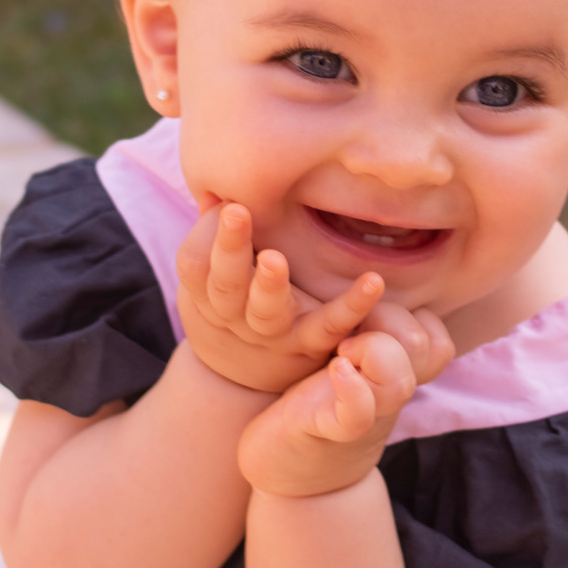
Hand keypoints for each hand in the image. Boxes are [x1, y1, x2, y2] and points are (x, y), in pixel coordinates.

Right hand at [177, 202, 384, 393]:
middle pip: (226, 284)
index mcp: (207, 292)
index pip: (195, 264)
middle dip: (230, 248)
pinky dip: (353, 305)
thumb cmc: (229, 301)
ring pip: (267, 311)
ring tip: (274, 259)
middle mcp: (235, 314)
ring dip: (269, 285)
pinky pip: (331, 325)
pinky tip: (372, 281)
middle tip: (235, 212)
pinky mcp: (311, 342)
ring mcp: (273, 332)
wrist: (243, 374)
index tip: (227, 204)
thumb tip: (219, 192)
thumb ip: (213, 232)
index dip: (207, 234)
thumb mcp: (210, 274)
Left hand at [237, 305, 453, 497]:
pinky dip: (353, 389)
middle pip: (425, 346)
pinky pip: (358, 412)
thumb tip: (369, 281)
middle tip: (350, 330)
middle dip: (391, 320)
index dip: (412, 317)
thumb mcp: (348, 365)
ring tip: (341, 352)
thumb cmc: (315, 407)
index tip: (371, 319)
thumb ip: (367, 333)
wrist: (289, 478)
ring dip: (375, 352)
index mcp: (391, 371)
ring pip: (399, 379)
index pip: (434, 337)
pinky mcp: (328, 431)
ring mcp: (363, 414)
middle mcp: (385, 393)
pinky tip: (336, 370)